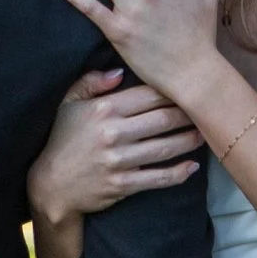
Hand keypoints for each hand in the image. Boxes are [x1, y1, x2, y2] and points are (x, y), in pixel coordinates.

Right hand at [28, 67, 203, 227]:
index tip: (189, 88)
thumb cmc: (62, 140)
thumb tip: (120, 71)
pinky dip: (179, 173)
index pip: (148, 94)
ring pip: (165, 147)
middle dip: (188, 114)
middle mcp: (114, 133)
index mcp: (104, 109)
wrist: (51, 186)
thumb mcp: (68, 104)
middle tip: (205, 109)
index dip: (173, 91)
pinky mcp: (123, 184)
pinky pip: (158, 178)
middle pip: (163, 119)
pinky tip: (192, 166)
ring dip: (189, 140)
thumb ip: (91, 82)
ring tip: (204, 134)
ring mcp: (120, 160)